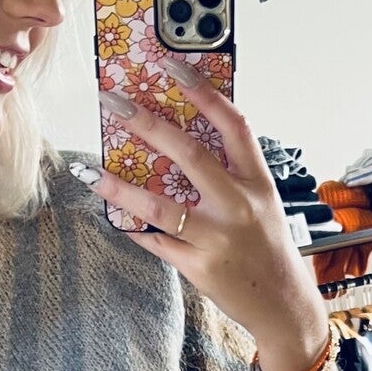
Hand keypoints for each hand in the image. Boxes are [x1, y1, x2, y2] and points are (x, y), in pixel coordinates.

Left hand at [72, 59, 329, 370]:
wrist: (282, 303)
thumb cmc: (267, 248)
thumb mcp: (261, 203)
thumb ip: (230, 173)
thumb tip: (181, 140)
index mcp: (256, 182)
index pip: (232, 125)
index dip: (203, 92)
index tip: (172, 67)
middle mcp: (238, 206)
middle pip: (189, 155)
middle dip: (147, 124)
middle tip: (114, 102)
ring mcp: (217, 238)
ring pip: (160, 206)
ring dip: (119, 187)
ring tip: (89, 170)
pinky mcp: (198, 266)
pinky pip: (156, 243)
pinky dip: (133, 229)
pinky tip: (113, 216)